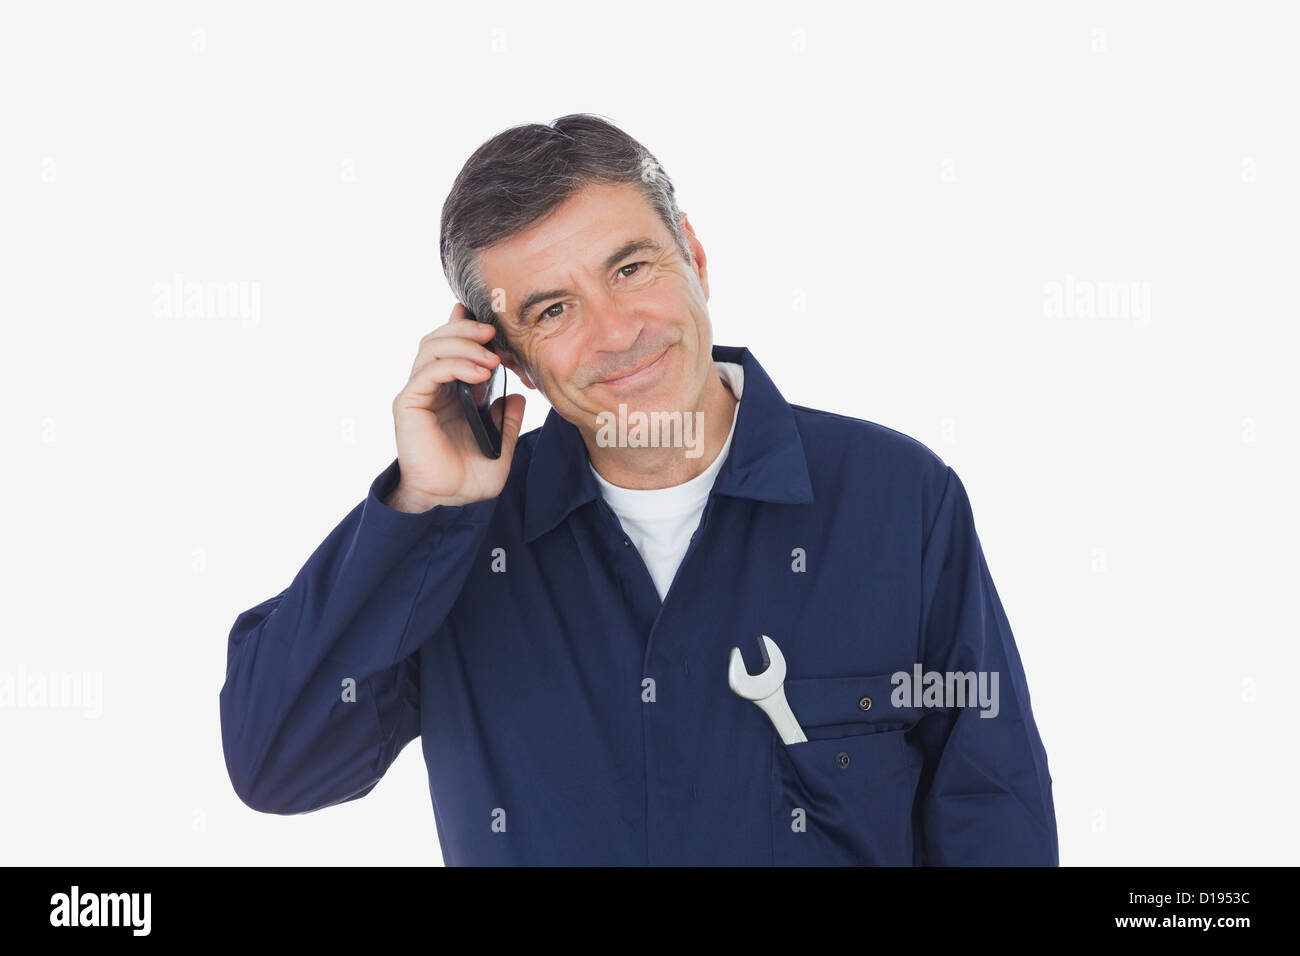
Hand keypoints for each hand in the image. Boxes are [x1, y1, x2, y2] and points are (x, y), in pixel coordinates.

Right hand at [385, 304, 525, 511]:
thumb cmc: (466, 480)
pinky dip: (454, 365)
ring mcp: (417, 394)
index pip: (450, 349)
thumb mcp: (500, 448)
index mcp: (448, 394)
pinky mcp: (409, 404)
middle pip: (439, 340)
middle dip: (466, 330)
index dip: (464, 328)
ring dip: (464, 345)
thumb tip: (518, 399)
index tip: (489, 322)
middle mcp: (430, 389)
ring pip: (432, 348)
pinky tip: (480, 375)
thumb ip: (508, 422)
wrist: (447, 502)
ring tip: (492, 357)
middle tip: (493, 333)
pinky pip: (429, 372)